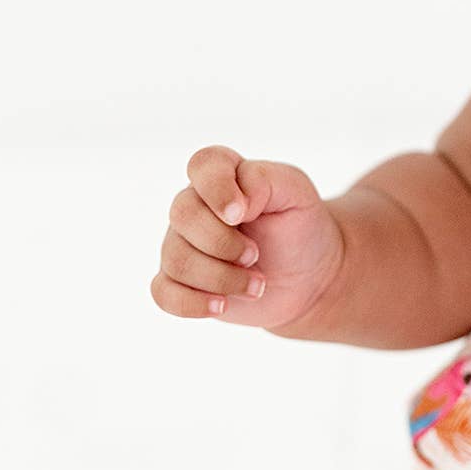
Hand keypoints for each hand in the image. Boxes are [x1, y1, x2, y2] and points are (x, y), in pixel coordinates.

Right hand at [151, 144, 344, 332]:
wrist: (307, 276)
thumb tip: (234, 203)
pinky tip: (223, 305)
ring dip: (222, 278)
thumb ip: (264, 180)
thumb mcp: (296, 192)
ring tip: (258, 284)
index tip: (242, 214)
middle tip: (256, 254)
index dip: (217, 188)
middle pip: (182, 216)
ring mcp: (182, 244)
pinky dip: (193, 303)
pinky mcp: (179, 281)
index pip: (203, 164)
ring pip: (176, 260)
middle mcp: (195, 206)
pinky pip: (163, 293)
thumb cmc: (299, 226)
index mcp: (223, 174)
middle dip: (224, 242)